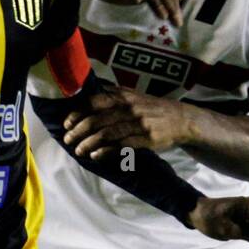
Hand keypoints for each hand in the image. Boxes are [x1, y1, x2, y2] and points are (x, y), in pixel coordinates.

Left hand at [64, 89, 193, 155]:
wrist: (182, 119)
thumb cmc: (153, 108)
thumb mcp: (135, 95)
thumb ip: (114, 93)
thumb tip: (90, 92)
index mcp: (124, 96)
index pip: (95, 102)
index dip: (78, 113)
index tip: (66, 123)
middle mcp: (129, 108)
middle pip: (97, 119)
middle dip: (79, 131)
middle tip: (68, 140)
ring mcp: (138, 124)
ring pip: (107, 134)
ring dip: (89, 143)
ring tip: (78, 150)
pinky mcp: (145, 140)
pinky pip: (121, 146)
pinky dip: (106, 151)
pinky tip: (95, 156)